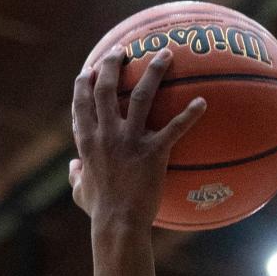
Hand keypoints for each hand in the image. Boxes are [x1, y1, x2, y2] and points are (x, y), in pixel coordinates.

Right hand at [69, 45, 206, 221]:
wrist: (118, 225)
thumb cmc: (100, 212)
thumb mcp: (80, 192)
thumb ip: (75, 176)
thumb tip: (73, 168)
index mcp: (87, 140)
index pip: (82, 101)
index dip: (86, 81)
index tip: (92, 68)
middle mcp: (106, 133)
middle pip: (107, 87)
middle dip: (114, 63)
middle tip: (123, 50)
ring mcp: (130, 140)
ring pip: (142, 95)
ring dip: (154, 71)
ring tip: (165, 54)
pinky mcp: (153, 153)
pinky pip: (174, 128)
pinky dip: (190, 114)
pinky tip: (203, 102)